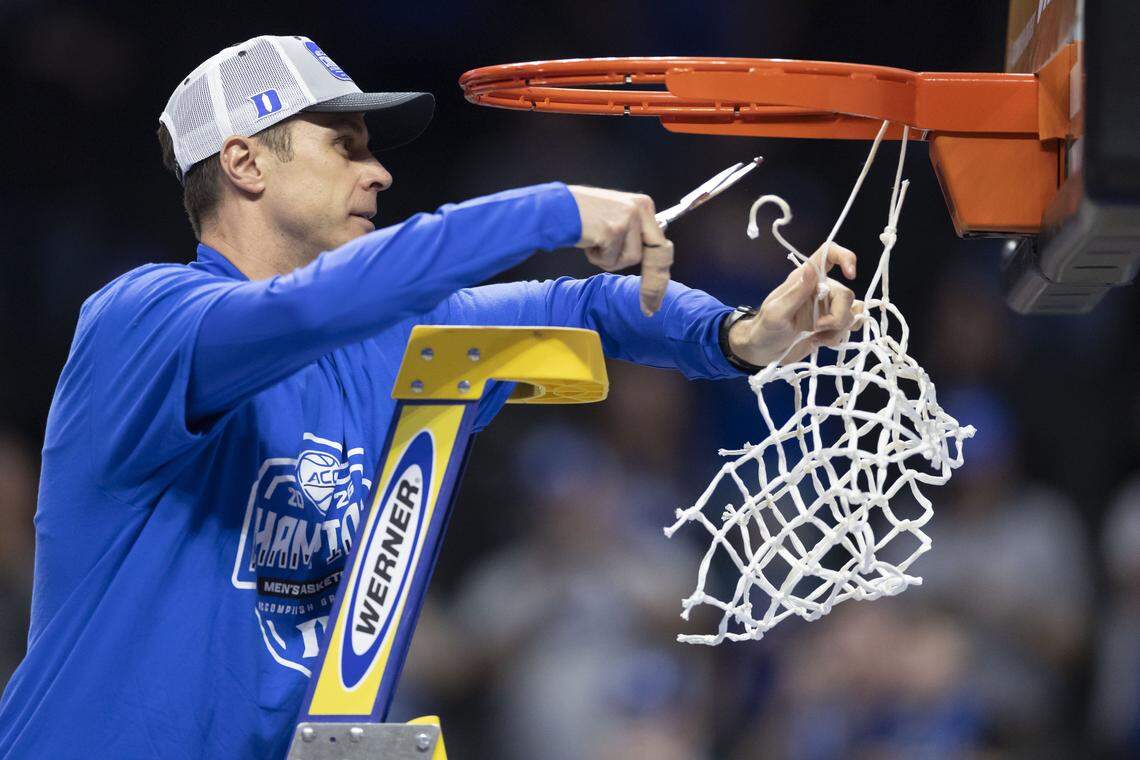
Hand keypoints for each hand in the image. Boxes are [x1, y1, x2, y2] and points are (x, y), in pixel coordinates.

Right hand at [567, 185, 672, 315]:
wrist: (557, 208)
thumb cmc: (582, 215)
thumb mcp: (616, 217)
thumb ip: (635, 233)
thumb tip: (653, 260)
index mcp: (644, 205)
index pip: (660, 244)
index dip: (660, 273)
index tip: (658, 296)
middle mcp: (641, 208)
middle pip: (656, 255)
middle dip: (652, 285)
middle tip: (650, 309)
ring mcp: (628, 218)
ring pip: (631, 259)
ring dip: (610, 259)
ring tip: (596, 244)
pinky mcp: (614, 229)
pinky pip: (612, 259)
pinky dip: (598, 257)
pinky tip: (589, 242)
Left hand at [728, 243, 861, 366]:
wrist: (765, 352)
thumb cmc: (765, 329)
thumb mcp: (776, 312)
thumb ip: (796, 293)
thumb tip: (812, 270)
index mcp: (805, 278)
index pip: (829, 255)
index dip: (844, 257)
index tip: (850, 274)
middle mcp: (820, 290)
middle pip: (846, 295)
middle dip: (836, 316)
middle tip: (817, 328)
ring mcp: (827, 308)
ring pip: (851, 313)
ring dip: (836, 330)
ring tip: (815, 337)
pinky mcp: (831, 325)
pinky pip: (851, 325)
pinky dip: (839, 336)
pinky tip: (821, 341)